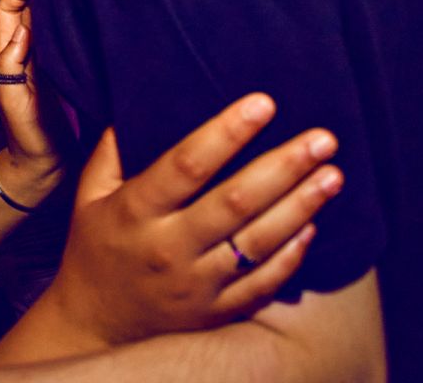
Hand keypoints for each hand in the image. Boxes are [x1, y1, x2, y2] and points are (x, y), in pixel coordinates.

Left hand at [0, 0, 60, 202]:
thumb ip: (12, 66)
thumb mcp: (14, 101)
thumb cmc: (26, 137)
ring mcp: (43, 60)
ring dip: (56, 2)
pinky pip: (62, 37)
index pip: (9, 11)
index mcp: (7, 56)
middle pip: (28, 10)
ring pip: (46, 21)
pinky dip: (69, 21)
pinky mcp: (62, 69)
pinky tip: (84, 11)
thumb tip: (22, 29)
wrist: (45, 165)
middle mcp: (25, 53)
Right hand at [41, 95, 340, 347]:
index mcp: (136, 211)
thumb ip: (111, 150)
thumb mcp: (89, 195)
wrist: (94, 324)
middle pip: (235, 202)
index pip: (187, 165)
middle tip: (322, 139)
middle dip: (284, 166)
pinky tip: (314, 224)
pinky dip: (292, 254)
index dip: (227, 132)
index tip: (264, 103)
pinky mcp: (216, 311)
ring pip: (258, 242)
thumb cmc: (95, 246)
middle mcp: (168, 248)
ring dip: (301, 206)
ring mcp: (196, 284)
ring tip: (333, 175)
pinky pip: (263, 283)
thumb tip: (138, 98)